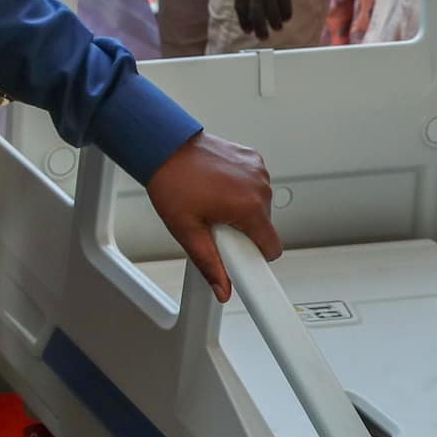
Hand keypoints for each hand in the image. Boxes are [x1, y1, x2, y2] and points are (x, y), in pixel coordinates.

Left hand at [145, 132, 281, 302]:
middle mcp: (260, 187)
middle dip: (241, 231)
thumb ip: (209, 264)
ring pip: (259, 206)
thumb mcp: (187, 230)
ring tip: (211, 200)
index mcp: (249, 207)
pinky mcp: (253, 158)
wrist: (164, 146)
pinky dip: (240, 189)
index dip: (254, 257)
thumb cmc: (172, 181)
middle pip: (263, 227)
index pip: (272, 249)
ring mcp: (258, 170)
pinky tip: (217, 184)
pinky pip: (255, 185)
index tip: (241, 258)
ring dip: (240, 209)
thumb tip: (223, 290)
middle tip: (212, 222)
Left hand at [233, 0, 299, 39]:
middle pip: (255, 13)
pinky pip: (285, 2)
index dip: (244, 21)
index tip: (248, 30)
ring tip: (277, 27)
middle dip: (259, 28)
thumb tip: (250, 1)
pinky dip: (286, 12)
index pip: (240, 7)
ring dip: (275, 21)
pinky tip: (287, 17)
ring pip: (271, 11)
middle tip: (263, 36)